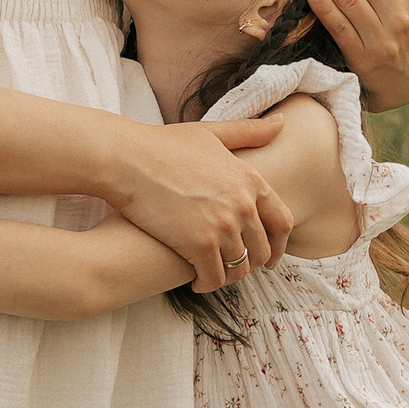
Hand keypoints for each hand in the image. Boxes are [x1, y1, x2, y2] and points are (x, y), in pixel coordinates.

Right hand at [113, 123, 293, 292]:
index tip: (270, 257)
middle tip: (235, 269)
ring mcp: (223, 225)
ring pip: (239, 267)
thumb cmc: (163, 145)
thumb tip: (281, 122)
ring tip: (215, 276)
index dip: (279, 245)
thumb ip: (249, 132)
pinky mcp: (199, 243)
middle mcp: (243, 204)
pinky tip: (197, 283)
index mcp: (250, 180)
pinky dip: (208, 284)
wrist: (126, 160)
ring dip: (228, 277)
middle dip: (250, 264)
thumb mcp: (212, 133)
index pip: (282, 222)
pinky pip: (214, 277)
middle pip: (262, 250)